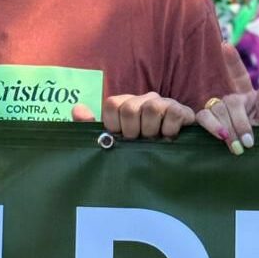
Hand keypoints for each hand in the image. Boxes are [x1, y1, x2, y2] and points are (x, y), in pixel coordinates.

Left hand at [80, 92, 194, 139]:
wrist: (171, 157)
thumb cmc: (138, 148)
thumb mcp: (114, 140)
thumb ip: (92, 126)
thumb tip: (77, 109)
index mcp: (125, 104)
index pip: (112, 104)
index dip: (113, 125)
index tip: (120, 138)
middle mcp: (143, 99)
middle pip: (130, 108)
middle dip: (132, 131)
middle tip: (138, 142)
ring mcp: (163, 103)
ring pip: (152, 108)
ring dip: (151, 131)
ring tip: (154, 141)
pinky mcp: (181, 110)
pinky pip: (173, 113)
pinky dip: (169, 129)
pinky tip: (169, 139)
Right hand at [196, 43, 258, 154]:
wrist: (257, 167)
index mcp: (247, 97)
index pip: (239, 75)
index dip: (232, 61)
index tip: (225, 45)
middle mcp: (230, 101)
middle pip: (230, 100)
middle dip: (239, 120)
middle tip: (247, 142)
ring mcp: (216, 112)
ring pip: (216, 109)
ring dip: (226, 127)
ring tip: (236, 146)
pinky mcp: (204, 125)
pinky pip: (202, 119)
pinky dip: (212, 127)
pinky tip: (221, 136)